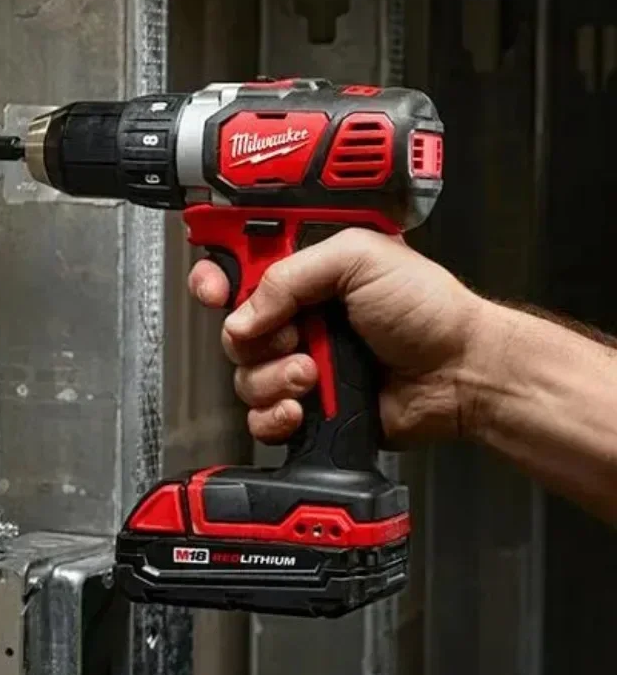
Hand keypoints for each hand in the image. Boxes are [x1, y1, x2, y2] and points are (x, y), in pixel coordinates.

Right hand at [188, 228, 484, 444]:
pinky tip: (304, 407)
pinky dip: (276, 415)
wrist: (459, 373)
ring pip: (245, 376)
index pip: (239, 268)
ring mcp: (301, 362)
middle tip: (294, 337)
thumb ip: (292, 274)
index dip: (215, 278)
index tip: (215, 290)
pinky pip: (262, 416)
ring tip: (314, 375)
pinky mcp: (308, 404)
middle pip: (233, 328)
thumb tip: (244, 313)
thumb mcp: (360, 258)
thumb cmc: (428, 310)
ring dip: (274, 378)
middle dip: (256, 338)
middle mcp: (298, 316)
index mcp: (307, 274)